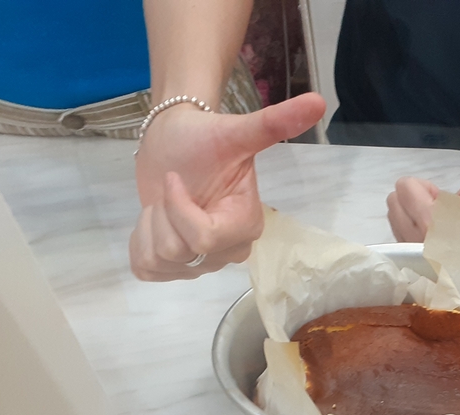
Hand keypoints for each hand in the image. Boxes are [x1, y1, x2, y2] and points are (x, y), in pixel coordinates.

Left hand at [130, 92, 324, 280]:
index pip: (203, 238)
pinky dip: (139, 244)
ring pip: (159, 260)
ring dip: (150, 225)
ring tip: (164, 204)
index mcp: (245, 226)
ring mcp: (201, 264)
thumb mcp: (235, 131)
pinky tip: (156, 221)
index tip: (174, 178)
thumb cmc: (203, 137)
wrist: (176, 143)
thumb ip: (274, 124)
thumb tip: (319, 100)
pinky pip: (146, 269)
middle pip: (180, 251)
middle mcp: (228, 252)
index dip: (178, 207)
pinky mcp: (174, 268)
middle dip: (164, 215)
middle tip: (173, 189)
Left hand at [387, 152, 459, 242]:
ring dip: (408, 211)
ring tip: (432, 220)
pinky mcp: (407, 257)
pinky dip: (407, 225)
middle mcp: (414, 236)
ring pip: (393, 215)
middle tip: (436, 209)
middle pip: (394, 199)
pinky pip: (395, 231)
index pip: (405, 186)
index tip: (441, 199)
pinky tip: (426, 231)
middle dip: (412, 198)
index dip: (423, 187)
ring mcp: (408, 248)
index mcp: (431, 221)